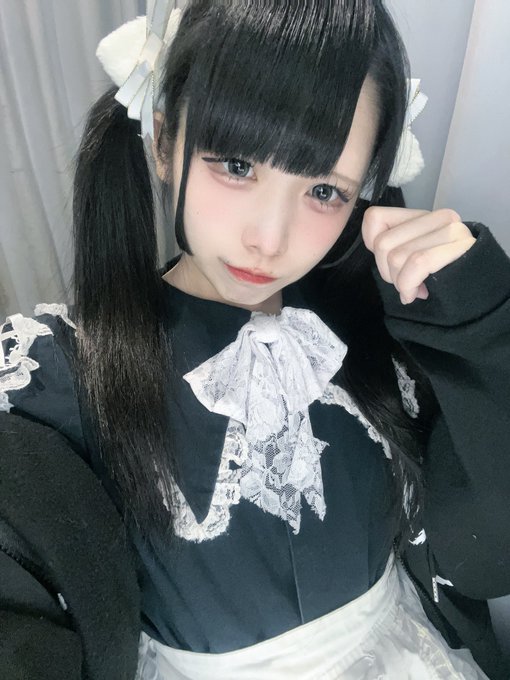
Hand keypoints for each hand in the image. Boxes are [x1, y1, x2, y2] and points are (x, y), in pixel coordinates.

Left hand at [361, 207, 475, 304]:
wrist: (478, 292)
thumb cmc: (440, 278)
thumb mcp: (411, 257)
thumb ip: (393, 247)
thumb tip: (375, 245)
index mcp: (421, 216)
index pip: (375, 218)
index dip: (372, 245)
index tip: (389, 263)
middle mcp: (437, 217)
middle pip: (383, 243)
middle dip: (387, 273)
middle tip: (405, 283)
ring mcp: (450, 229)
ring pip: (396, 256)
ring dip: (400, 283)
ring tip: (414, 288)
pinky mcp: (458, 246)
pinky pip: (416, 264)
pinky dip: (409, 285)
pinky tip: (415, 294)